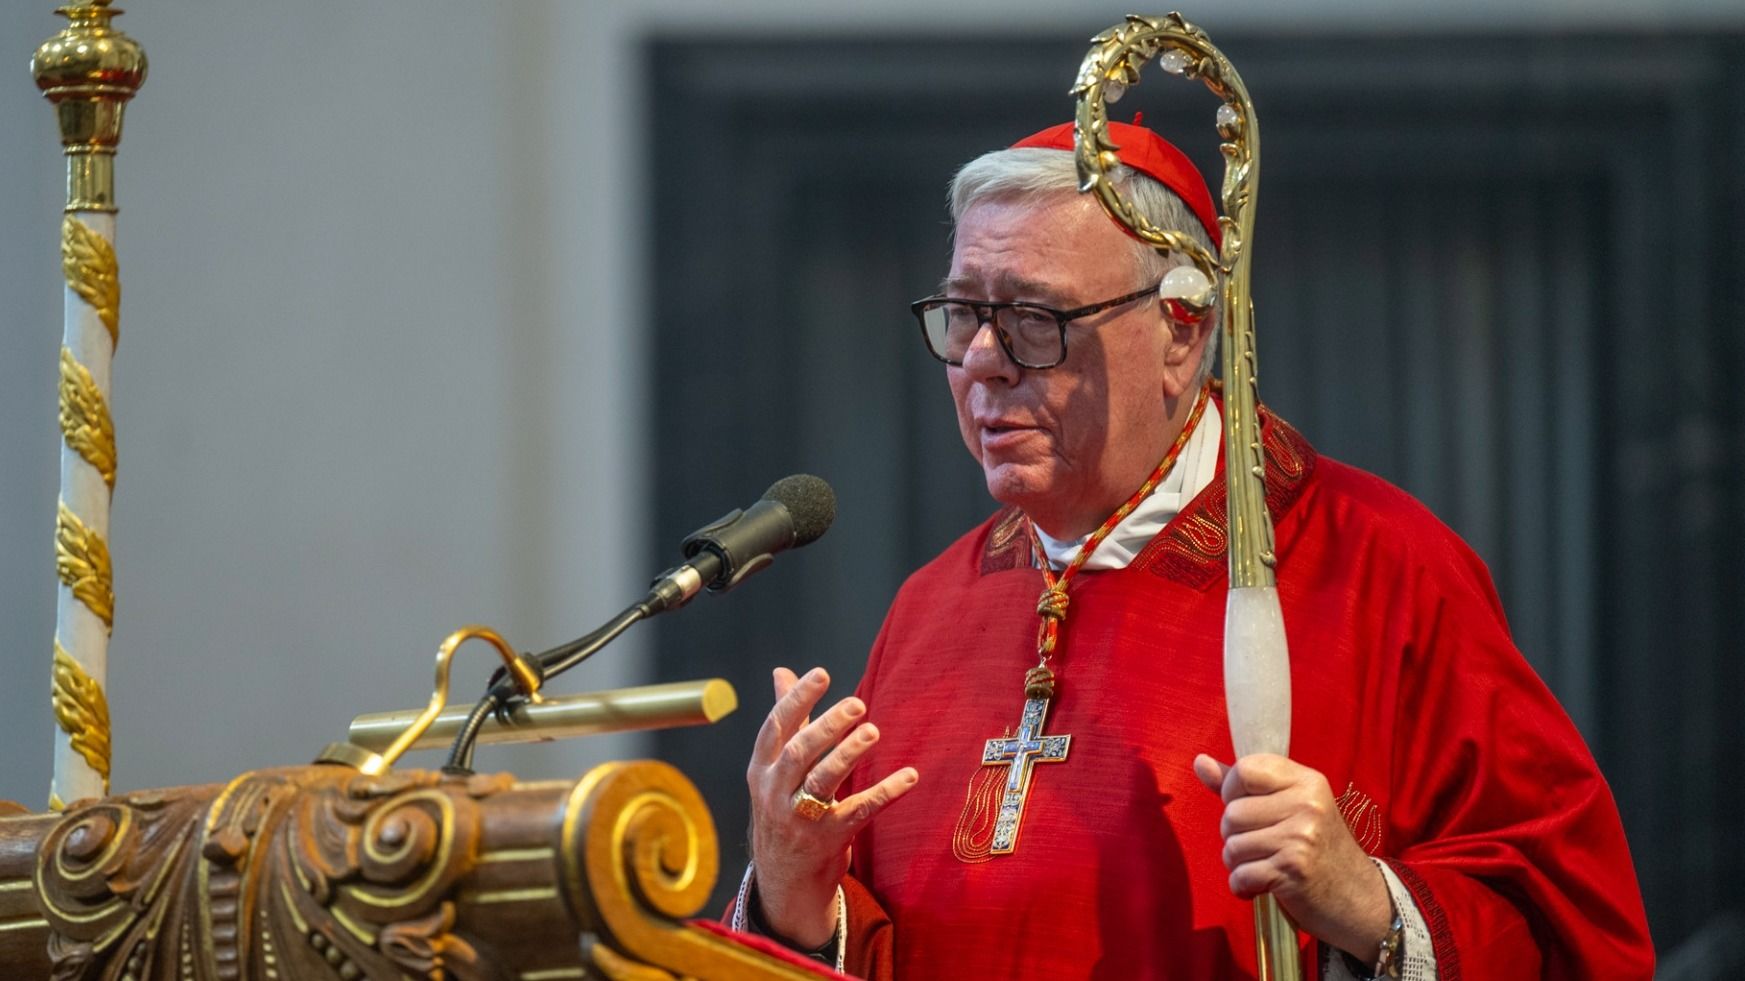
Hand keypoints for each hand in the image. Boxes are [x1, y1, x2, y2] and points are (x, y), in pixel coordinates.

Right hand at [746, 667, 918, 947]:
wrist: (783, 877)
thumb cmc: (784, 808)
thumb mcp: (775, 768)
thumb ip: (787, 720)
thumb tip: (781, 672)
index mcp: (763, 769)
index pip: (775, 727)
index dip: (796, 699)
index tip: (821, 674)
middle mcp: (775, 792)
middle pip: (799, 753)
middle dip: (827, 727)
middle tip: (857, 705)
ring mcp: (800, 818)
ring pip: (823, 782)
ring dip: (849, 755)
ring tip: (873, 732)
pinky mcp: (829, 839)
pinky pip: (859, 811)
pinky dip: (885, 793)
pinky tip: (909, 776)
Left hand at [1193, 753, 1391, 962]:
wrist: (1360, 899)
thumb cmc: (1318, 849)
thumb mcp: (1290, 807)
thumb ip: (1242, 785)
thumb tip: (1200, 762)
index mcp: (1306, 781)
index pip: (1245, 769)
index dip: (1231, 791)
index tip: (1244, 808)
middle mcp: (1307, 804)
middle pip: (1232, 812)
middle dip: (1233, 835)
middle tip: (1259, 846)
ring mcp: (1301, 837)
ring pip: (1232, 846)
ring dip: (1238, 863)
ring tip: (1262, 865)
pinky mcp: (1293, 870)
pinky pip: (1240, 875)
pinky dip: (1242, 886)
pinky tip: (1261, 886)